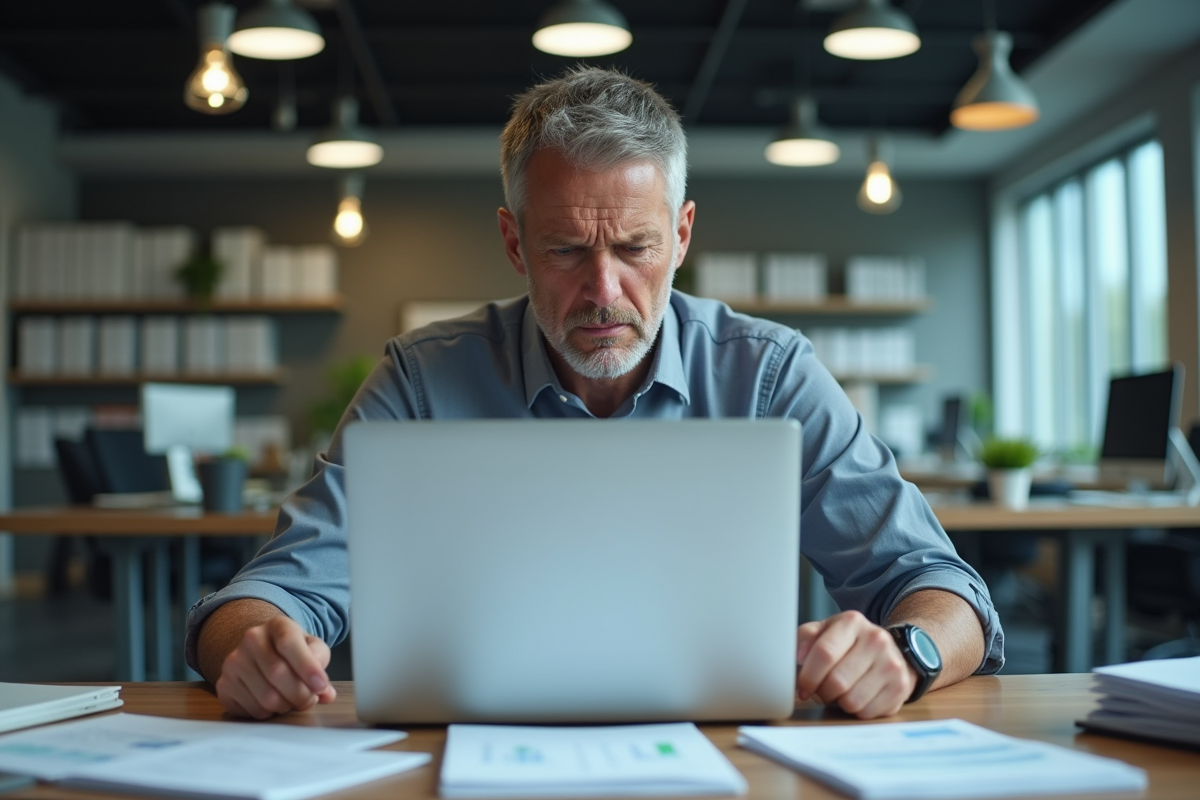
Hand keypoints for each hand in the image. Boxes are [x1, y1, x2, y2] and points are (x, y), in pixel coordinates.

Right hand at [213, 615, 336, 718]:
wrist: (262, 650)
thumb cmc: (292, 651)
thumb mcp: (312, 648)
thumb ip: (321, 666)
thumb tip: (326, 693)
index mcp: (278, 625)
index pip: (288, 642)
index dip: (307, 667)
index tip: (320, 685)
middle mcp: (252, 639)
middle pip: (277, 673)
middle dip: (301, 694)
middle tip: (310, 699)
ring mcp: (234, 662)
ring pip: (266, 697)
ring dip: (286, 706)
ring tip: (292, 700)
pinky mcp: (224, 685)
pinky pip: (252, 710)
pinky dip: (269, 713)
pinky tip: (274, 703)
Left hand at [795, 610, 914, 718]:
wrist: (892, 651)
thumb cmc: (851, 644)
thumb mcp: (826, 631)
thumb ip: (806, 637)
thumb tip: (798, 656)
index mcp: (852, 622)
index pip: (824, 653)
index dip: (807, 676)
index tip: (801, 687)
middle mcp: (876, 639)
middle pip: (837, 681)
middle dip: (822, 692)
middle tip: (820, 691)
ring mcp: (891, 664)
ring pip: (851, 701)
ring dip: (839, 702)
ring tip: (840, 692)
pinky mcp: (900, 687)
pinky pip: (867, 712)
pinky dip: (857, 710)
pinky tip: (858, 696)